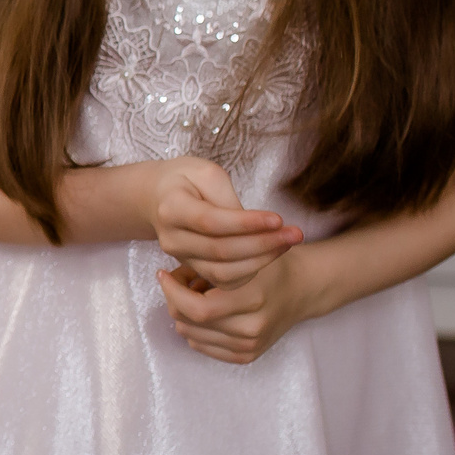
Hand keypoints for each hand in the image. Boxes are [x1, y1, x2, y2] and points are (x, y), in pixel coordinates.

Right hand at [146, 156, 300, 288]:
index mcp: (171, 209)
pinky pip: (225, 280)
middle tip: (296, 233)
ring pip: (223, 272)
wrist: (158, 198)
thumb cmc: (187, 180)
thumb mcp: (207, 173)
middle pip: (220, 251)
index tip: (279, 219)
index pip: (211, 222)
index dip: (247, 224)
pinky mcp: (193, 268)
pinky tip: (271, 254)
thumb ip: (227, 198)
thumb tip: (254, 226)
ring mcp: (180, 258)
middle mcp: (172, 238)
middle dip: (263, 244)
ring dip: (262, 260)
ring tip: (288, 243)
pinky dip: (251, 271)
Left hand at [158, 246, 324, 364]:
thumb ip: (207, 264)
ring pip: (191, 335)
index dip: (172, 291)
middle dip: (173, 300)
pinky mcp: (247, 356)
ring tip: (192, 294)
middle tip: (174, 282)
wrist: (302, 289)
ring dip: (182, 314)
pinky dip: (194, 329)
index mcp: (253, 298)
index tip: (163, 274)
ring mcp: (249, 346)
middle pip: (190, 322)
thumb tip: (169, 275)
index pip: (196, 307)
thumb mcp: (242, 254)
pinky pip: (202, 346)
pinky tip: (202, 312)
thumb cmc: (269, 266)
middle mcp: (252, 327)